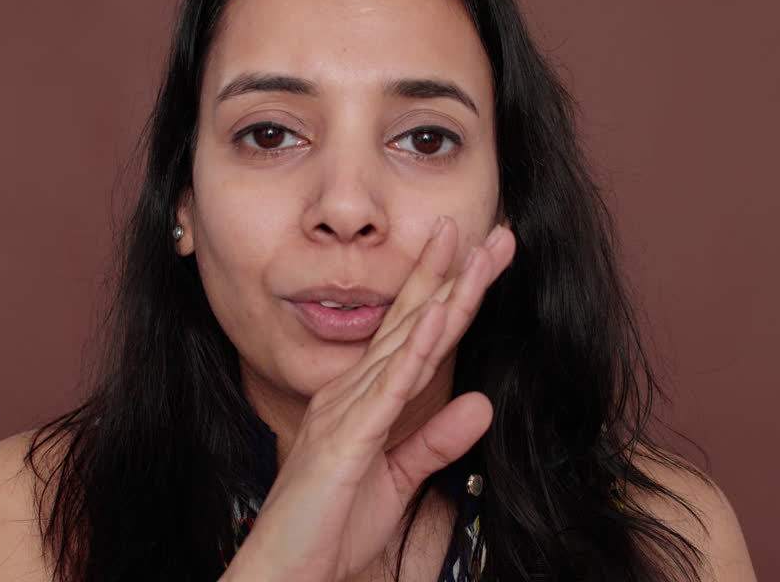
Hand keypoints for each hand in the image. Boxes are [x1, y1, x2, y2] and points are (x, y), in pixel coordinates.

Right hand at [224, 217, 515, 581]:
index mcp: (364, 397)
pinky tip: (436, 316)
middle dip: (455, 274)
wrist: (286, 571)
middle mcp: (353, 391)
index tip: (484, 257)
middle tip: (494, 232)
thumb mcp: (399, 478)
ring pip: (404, 342)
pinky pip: (387, 389)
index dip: (451, 294)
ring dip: (440, 294)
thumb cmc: (329, 526)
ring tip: (470, 252)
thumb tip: (482, 403)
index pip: (418, 336)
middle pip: (415, 323)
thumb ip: (436, 439)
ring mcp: (347, 409)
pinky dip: (414, 351)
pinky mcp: (345, 438)